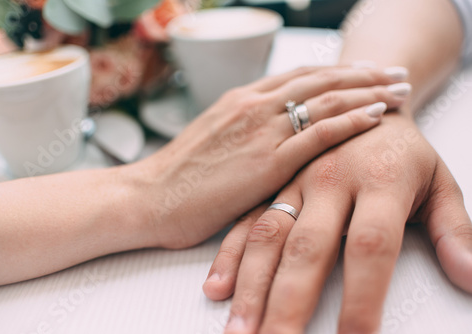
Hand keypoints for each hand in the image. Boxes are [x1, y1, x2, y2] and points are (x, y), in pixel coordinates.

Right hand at [135, 66, 409, 248]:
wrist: (148, 198)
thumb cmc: (177, 177)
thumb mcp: (212, 141)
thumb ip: (245, 132)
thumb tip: (272, 134)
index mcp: (240, 99)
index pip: (300, 76)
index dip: (337, 71)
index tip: (365, 72)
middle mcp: (253, 105)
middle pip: (320, 79)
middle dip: (362, 73)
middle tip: (394, 72)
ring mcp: (261, 130)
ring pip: (326, 99)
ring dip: (368, 91)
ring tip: (398, 89)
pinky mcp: (266, 160)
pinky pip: (318, 133)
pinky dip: (352, 120)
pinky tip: (377, 115)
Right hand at [204, 112, 471, 332]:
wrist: (366, 99)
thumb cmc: (403, 151)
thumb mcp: (440, 182)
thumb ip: (456, 231)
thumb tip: (471, 278)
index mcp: (379, 181)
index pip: (371, 248)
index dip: (361, 299)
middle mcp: (330, 181)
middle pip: (308, 249)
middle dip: (289, 304)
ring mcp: (296, 182)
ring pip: (268, 236)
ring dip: (251, 285)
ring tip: (239, 329)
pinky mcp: (273, 183)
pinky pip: (246, 220)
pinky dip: (231, 255)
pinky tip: (218, 287)